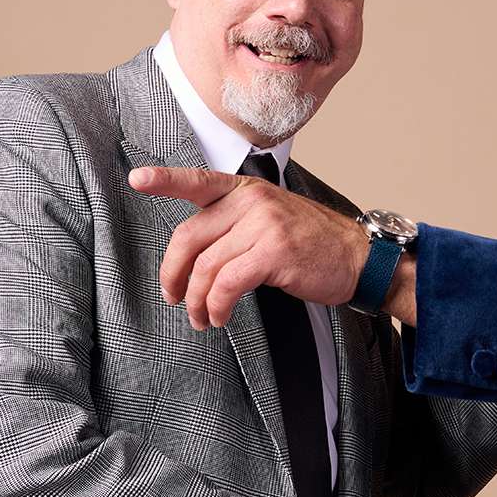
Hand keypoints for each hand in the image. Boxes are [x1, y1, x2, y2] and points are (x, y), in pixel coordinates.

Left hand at [127, 166, 367, 328]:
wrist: (360, 258)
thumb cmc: (315, 245)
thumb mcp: (273, 220)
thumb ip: (235, 224)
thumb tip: (195, 256)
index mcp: (247, 190)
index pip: (199, 181)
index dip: (165, 181)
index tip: (137, 179)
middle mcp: (253, 201)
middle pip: (190, 236)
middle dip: (173, 272)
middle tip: (173, 296)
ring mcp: (264, 224)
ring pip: (206, 266)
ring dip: (196, 300)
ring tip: (200, 317)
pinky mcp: (274, 252)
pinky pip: (227, 283)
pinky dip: (216, 305)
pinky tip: (218, 316)